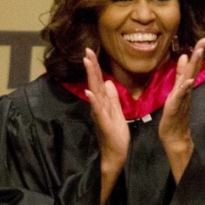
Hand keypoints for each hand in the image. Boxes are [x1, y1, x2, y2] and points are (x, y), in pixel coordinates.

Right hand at [84, 48, 129, 172]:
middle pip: (94, 82)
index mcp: (102, 102)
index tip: (91, 52)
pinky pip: (97, 110)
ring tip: (88, 63)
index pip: (98, 81)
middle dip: (92, 66)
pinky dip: (93, 100)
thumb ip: (112, 97)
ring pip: (95, 92)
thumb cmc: (116, 134)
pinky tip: (89, 91)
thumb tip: (108, 81)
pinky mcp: (103, 123)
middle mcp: (98, 105)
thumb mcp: (117, 112)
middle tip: (87, 50)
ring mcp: (99, 113)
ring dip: (91, 77)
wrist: (116, 153)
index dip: (95, 67)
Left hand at [159, 37, 204, 180]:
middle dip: (198, 54)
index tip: (202, 38)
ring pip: (188, 79)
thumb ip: (180, 74)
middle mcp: (186, 90)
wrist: (174, 135)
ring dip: (193, 67)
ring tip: (196, 53)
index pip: (192, 66)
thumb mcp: (177, 90)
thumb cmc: (175, 113)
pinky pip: (180, 96)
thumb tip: (184, 57)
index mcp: (185, 86)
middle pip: (193, 70)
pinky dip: (184, 88)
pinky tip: (188, 80)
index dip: (197, 52)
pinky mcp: (176, 107)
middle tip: (203, 40)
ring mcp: (182, 98)